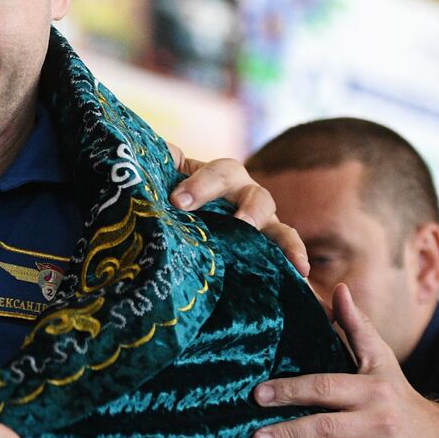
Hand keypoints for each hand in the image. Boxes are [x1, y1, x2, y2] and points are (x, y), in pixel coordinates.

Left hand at [166, 143, 308, 277]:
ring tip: (291, 259)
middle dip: (249, 210)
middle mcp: (245, 197)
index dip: (201, 184)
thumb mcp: (162, 176)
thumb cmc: (171, 194)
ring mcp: (259, 224)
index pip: (219, 173)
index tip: (177, 202)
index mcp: (221, 176)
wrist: (179, 215)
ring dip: (285, 241)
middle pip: (256, 196)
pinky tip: (303, 277)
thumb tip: (136, 160)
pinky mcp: (265, 249)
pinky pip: (285, 255)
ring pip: (278, 227)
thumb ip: (154, 164)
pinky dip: (295, 262)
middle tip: (240, 224)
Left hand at [251, 283, 438, 437]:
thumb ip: (357, 328)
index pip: (325, 386)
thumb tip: (338, 289)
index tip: (258, 394)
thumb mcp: (383, 362)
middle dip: (289, 435)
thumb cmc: (401, 397)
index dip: (291, 390)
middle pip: (326, 429)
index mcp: (370, 389)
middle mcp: (377, 422)